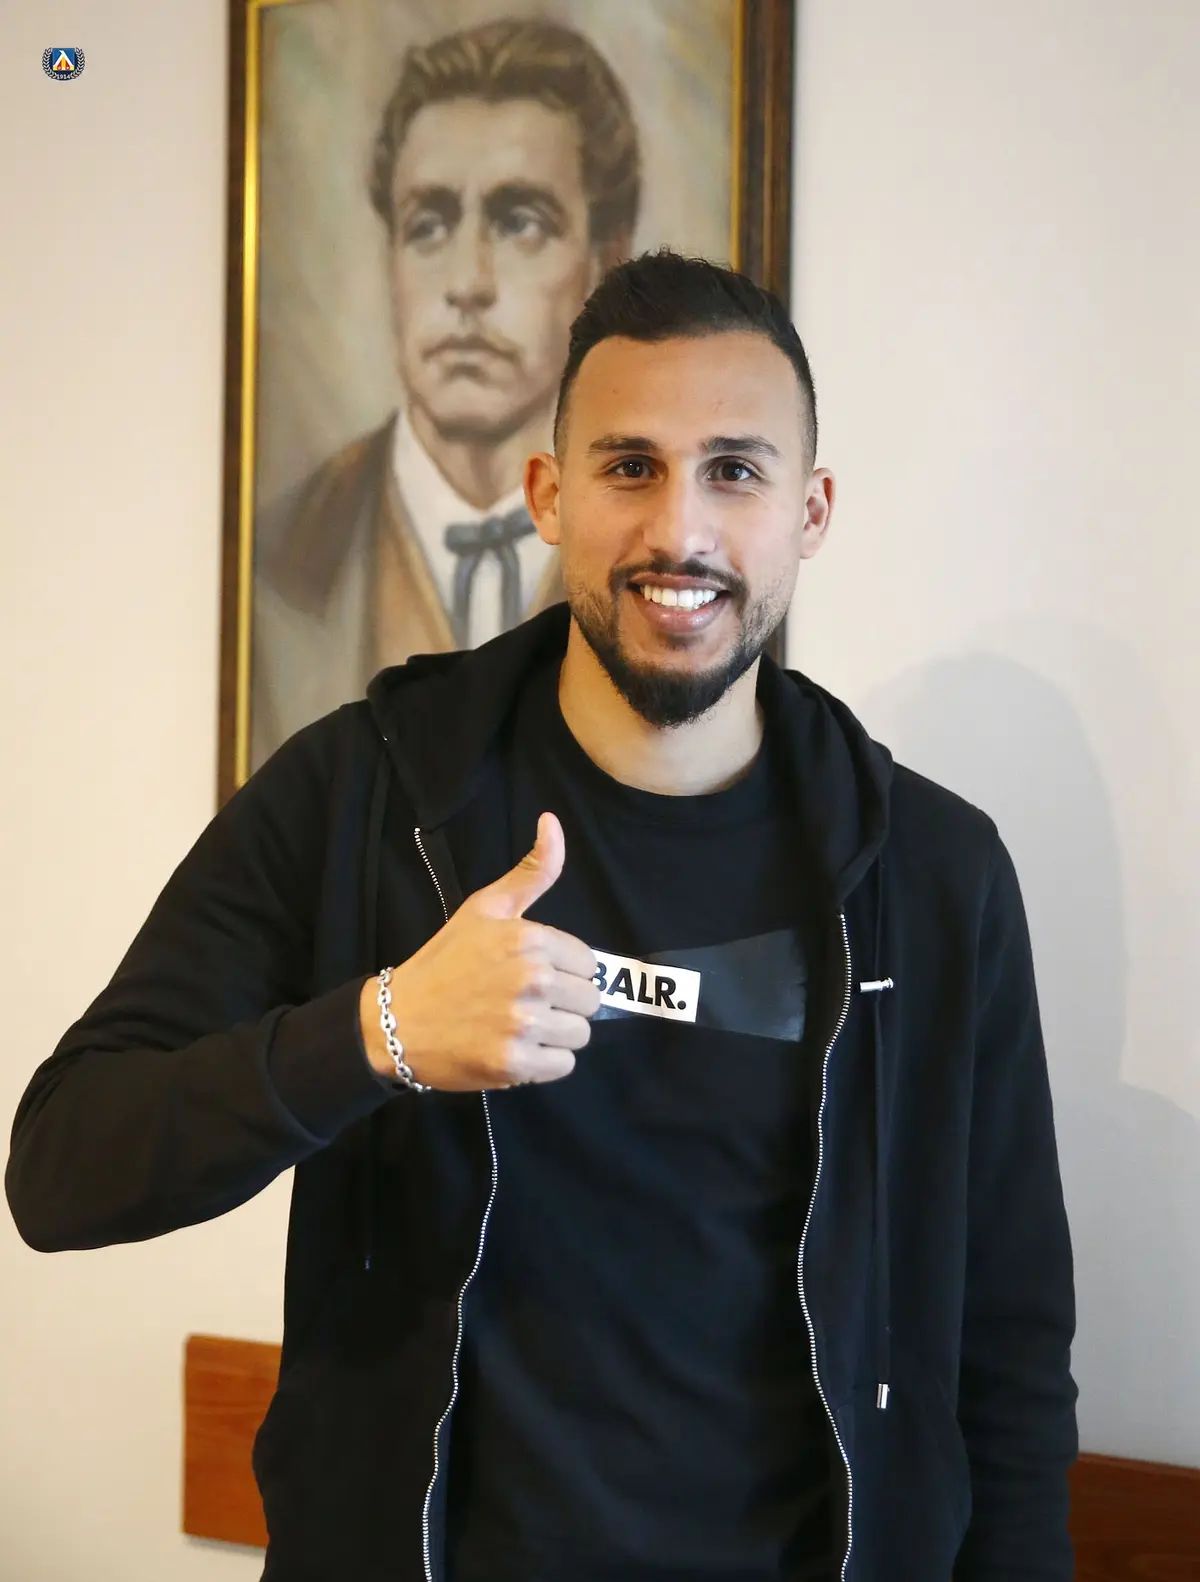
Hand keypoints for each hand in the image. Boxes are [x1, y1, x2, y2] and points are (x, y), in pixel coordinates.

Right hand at [359, 813, 598, 1090]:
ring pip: (580, 1034)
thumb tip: (553, 821)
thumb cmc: (445, 962)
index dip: (563, 970)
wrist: (396, 1021)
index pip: (588, 962)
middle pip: (590, 1000)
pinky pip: (564, 1065)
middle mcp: (531, 980)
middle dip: (564, 1003)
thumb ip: (530, 872)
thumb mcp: (485, 908)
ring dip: (556, 1034)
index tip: (532, 974)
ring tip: (521, 1026)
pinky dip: (545, 1062)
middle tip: (526, 1003)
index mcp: (528, 939)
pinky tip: (516, 1048)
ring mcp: (523, 1024)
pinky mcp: (514, 1064)